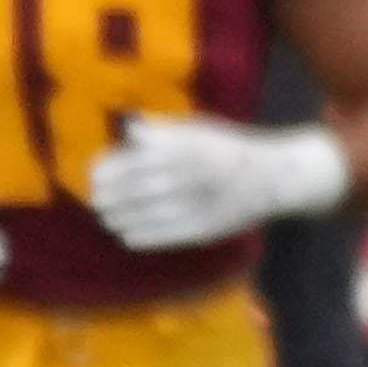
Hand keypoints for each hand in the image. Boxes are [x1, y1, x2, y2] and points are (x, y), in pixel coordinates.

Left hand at [85, 110, 352, 250]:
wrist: (271, 176)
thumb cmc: (229, 148)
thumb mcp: (195, 128)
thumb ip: (159, 131)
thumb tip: (125, 129)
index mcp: (173, 148)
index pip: (118, 165)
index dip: (101, 173)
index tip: (97, 177)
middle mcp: (175, 176)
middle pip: (119, 195)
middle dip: (105, 199)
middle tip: (101, 201)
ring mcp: (184, 206)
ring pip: (130, 219)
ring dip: (116, 219)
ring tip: (113, 219)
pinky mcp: (194, 231)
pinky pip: (149, 238)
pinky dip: (134, 236)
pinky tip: (131, 232)